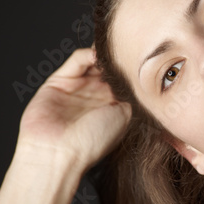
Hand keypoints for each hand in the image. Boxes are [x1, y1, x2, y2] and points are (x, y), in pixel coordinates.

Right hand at [17, 48, 130, 168]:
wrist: (58, 153)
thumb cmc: (94, 141)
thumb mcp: (125, 117)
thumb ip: (131, 95)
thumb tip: (136, 77)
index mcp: (112, 107)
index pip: (124, 81)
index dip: (132, 71)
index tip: (144, 62)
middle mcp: (95, 97)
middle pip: (109, 69)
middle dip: (119, 60)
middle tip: (130, 52)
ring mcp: (77, 88)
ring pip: (94, 62)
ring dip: (105, 55)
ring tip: (115, 51)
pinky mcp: (59, 81)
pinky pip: (77, 60)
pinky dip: (89, 54)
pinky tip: (99, 54)